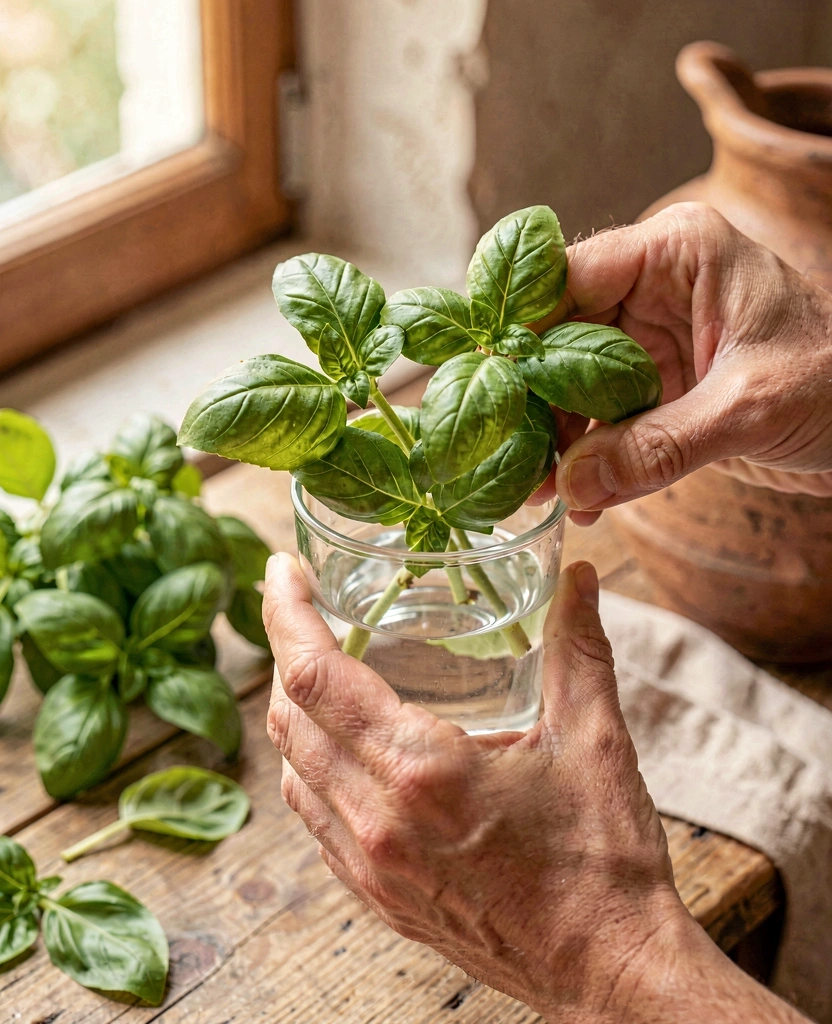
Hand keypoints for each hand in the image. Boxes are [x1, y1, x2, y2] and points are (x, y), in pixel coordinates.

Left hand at [264, 552, 804, 1021]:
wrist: (606, 972)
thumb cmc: (602, 862)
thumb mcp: (594, 741)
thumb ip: (578, 646)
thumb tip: (582, 577)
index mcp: (421, 771)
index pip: (316, 677)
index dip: (287, 615)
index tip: (283, 570)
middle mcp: (377, 819)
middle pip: (289, 716)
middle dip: (284, 647)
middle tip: (300, 603)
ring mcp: (369, 864)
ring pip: (291, 768)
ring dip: (292, 707)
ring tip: (316, 662)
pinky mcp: (375, 895)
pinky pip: (312, 817)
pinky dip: (307, 765)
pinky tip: (335, 746)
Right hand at [529, 202, 831, 522]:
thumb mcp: (749, 410)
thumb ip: (658, 447)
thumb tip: (571, 485)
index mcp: (675, 253)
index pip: (568, 276)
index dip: (521, 329)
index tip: (486, 387)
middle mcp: (651, 288)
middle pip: (557, 337)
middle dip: (530, 401)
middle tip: (504, 457)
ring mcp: (648, 341)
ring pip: (570, 386)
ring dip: (552, 441)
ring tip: (532, 494)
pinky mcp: (654, 389)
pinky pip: (600, 422)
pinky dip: (587, 461)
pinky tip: (578, 501)